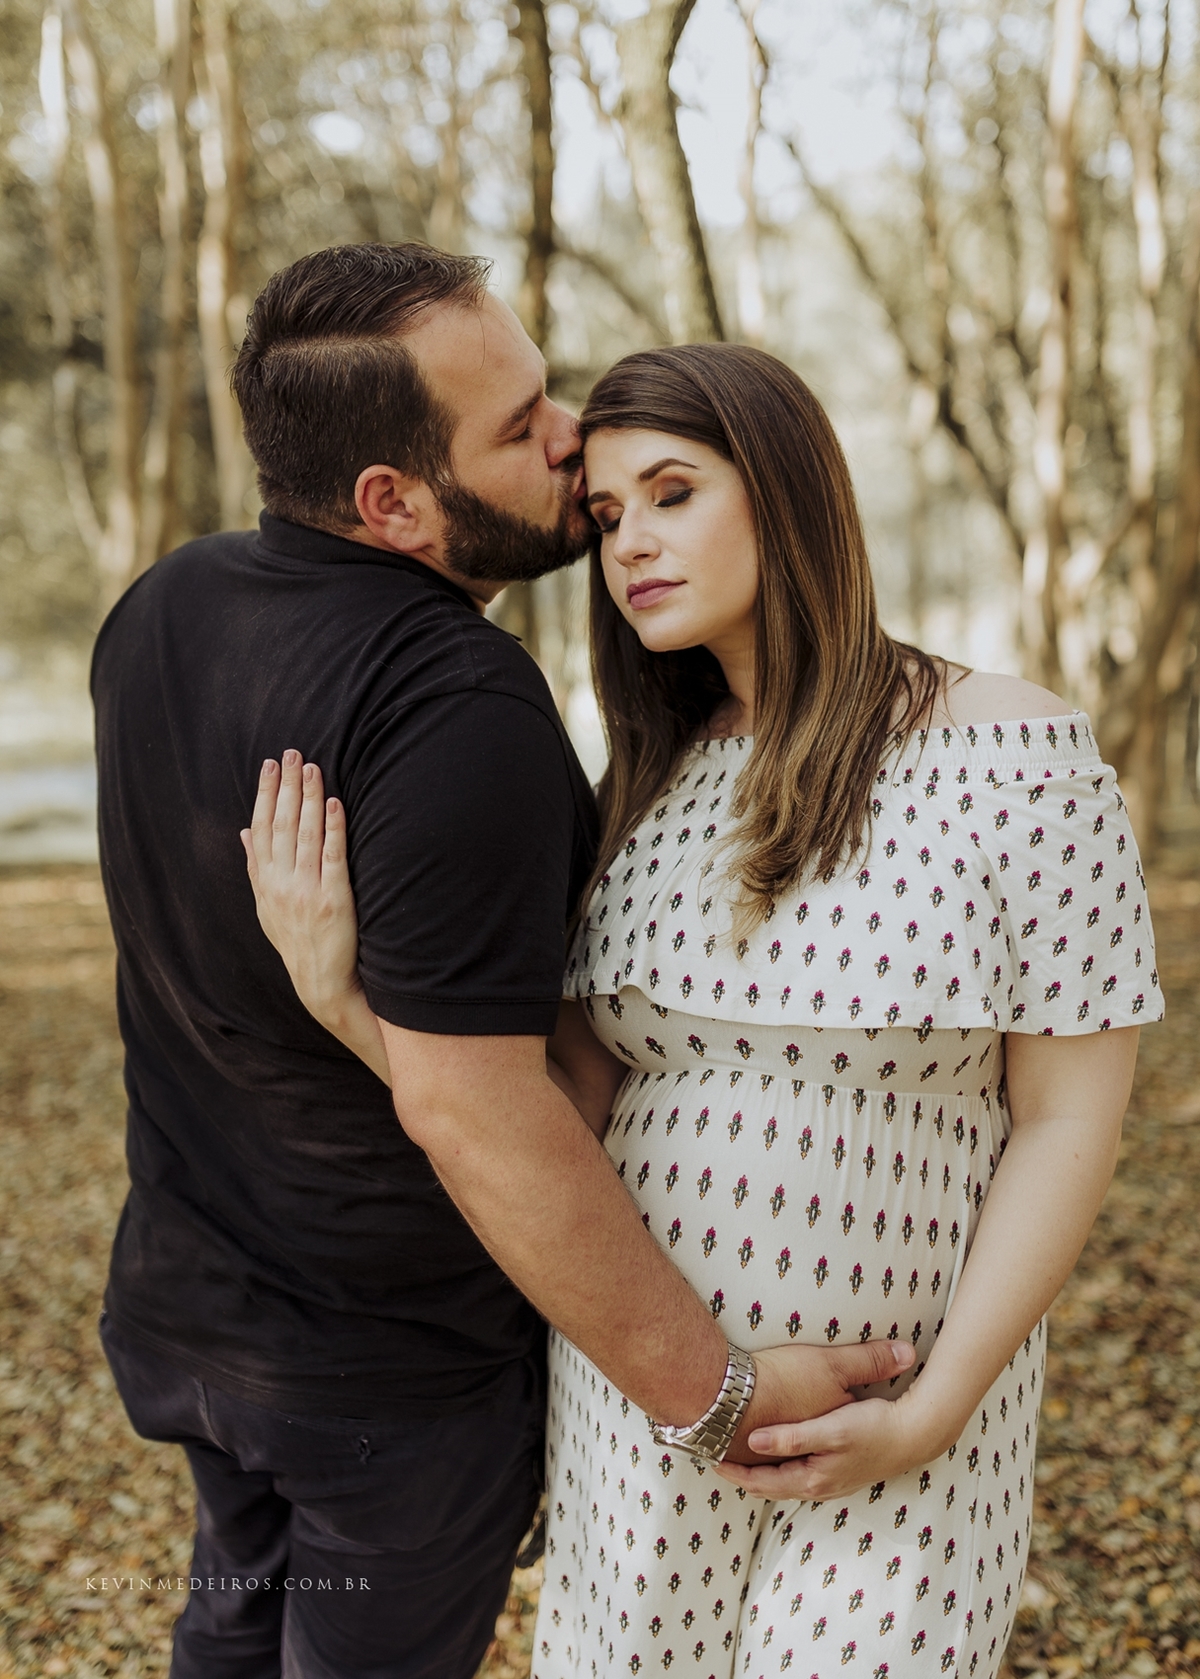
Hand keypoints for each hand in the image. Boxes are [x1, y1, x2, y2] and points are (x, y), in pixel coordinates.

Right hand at [241, 751, 361, 1018]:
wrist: (320, 981)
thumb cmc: (296, 941)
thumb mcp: (267, 907)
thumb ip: (256, 868)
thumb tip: (244, 833)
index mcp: (265, 883)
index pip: (261, 828)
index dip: (264, 794)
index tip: (269, 765)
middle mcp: (281, 884)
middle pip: (281, 825)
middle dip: (286, 786)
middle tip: (292, 753)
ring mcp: (307, 891)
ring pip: (305, 834)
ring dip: (308, 798)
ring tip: (313, 768)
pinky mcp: (334, 899)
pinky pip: (333, 856)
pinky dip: (333, 827)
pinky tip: (334, 803)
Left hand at [723, 1337, 914, 1466]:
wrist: (913, 1433)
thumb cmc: (873, 1428)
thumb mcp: (830, 1429)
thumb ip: (791, 1437)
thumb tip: (752, 1441)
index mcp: (813, 1479)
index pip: (762, 1482)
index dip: (734, 1472)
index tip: (709, 1458)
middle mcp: (818, 1485)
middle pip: (769, 1484)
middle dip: (742, 1474)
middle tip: (714, 1457)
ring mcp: (830, 1479)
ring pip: (783, 1479)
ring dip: (759, 1470)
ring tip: (735, 1456)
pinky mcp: (837, 1467)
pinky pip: (797, 1471)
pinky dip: (778, 1464)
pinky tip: (774, 1452)